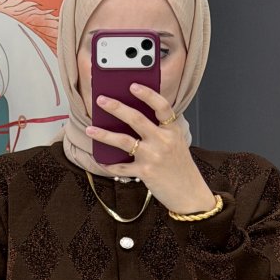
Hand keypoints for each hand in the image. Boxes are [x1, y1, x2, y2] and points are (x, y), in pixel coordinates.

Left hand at [86, 83, 217, 215]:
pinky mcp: (145, 172)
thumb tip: (132, 119)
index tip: (132, 85)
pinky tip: (100, 160)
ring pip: (123, 141)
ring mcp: (153, 156)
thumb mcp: (176, 143)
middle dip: (116, 107)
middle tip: (101, 100)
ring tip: (90, 129)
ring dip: (104, 134)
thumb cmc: (180, 168)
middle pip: (136, 119)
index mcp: (172, 130)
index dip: (147, 94)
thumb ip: (160, 130)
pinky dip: (109, 164)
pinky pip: (121, 166)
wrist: (189, 193)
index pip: (161, 106)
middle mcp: (163, 141)